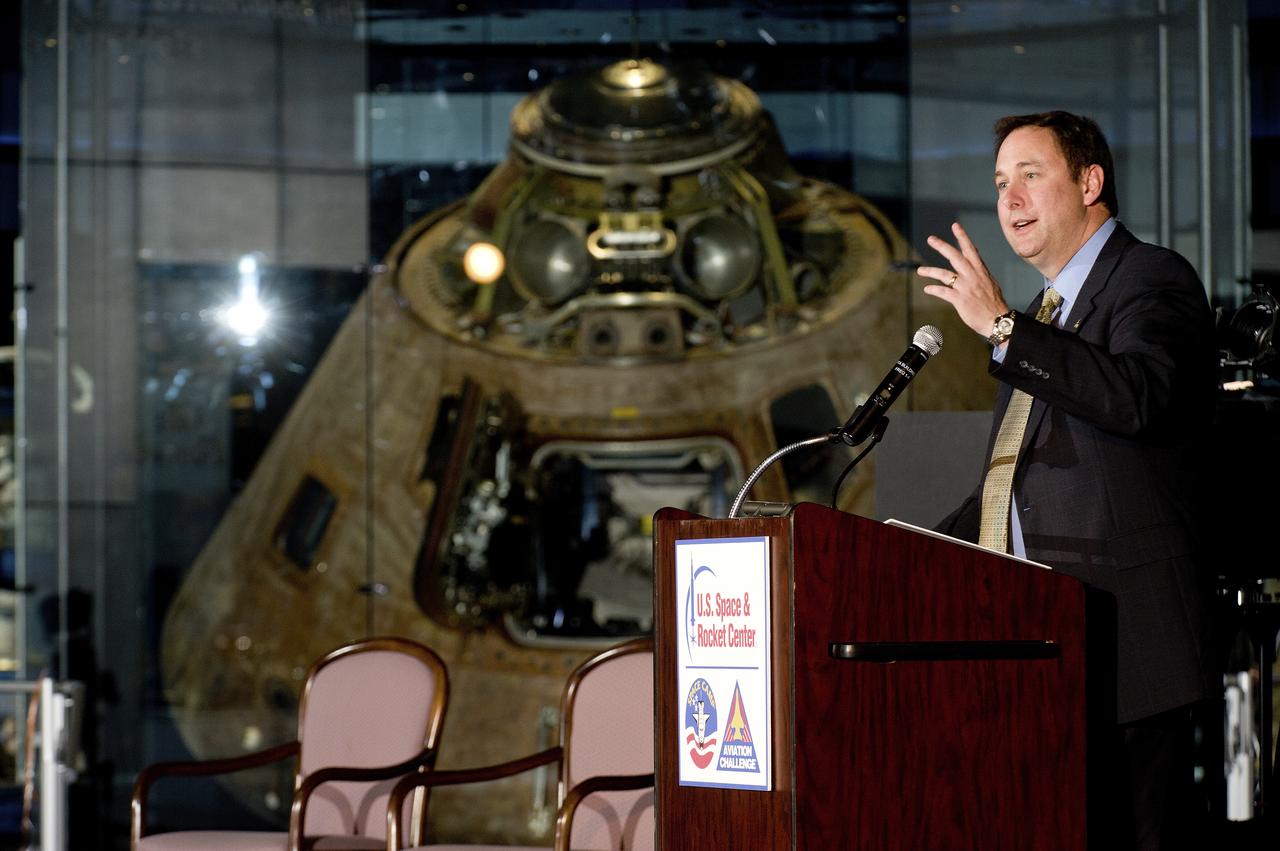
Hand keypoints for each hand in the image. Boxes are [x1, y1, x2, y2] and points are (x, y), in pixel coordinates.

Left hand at [917, 222, 1010, 337]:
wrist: (998, 320)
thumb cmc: (994, 303)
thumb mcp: (990, 282)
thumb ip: (980, 271)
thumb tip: (976, 260)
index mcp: (980, 271)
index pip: (971, 250)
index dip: (962, 237)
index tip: (955, 226)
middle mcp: (972, 276)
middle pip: (955, 256)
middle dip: (942, 246)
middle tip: (931, 239)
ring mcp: (965, 287)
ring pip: (944, 274)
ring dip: (931, 271)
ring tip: (920, 270)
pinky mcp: (960, 299)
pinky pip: (943, 291)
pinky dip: (934, 289)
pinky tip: (927, 289)